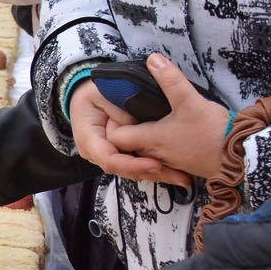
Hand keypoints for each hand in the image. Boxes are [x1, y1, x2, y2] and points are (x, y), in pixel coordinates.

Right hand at [67, 78, 188, 187]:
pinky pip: (139, 165)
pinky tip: (177, 171)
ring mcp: (110, 155)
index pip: (109, 159)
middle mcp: (97, 152)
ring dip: (159, 175)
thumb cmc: (93, 93)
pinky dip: (158, 168)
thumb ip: (118, 110)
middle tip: (178, 176)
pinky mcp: (123, 154)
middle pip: (125, 170)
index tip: (155, 164)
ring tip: (182, 176)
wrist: (88, 96)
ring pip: (134, 171)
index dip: (132, 165)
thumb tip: (134, 124)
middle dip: (152, 174)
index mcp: (88, 138)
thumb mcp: (102, 94)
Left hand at [101, 54, 231, 182]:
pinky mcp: (181, 162)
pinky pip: (160, 153)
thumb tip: (153, 60)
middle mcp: (154, 154)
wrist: (241, 157)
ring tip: (149, 114)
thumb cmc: (214, 133)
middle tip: (132, 108)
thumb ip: (170, 80)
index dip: (113, 121)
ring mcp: (168, 160)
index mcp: (150, 140)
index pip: (115, 136)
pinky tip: (168, 127)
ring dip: (143, 133)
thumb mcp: (190, 101)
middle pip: (127, 143)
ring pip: (144, 148)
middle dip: (126, 125)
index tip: (120, 106)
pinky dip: (158, 142)